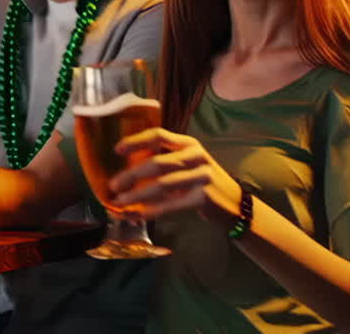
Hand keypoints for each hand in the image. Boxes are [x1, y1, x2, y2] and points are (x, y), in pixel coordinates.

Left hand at [109, 127, 241, 224]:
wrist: (236, 205)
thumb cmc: (202, 183)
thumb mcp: (189, 163)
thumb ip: (166, 160)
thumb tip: (127, 170)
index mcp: (189, 144)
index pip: (158, 135)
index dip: (136, 141)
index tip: (116, 149)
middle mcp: (197, 156)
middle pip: (157, 163)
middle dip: (131, 175)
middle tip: (113, 185)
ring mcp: (203, 176)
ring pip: (162, 185)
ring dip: (137, 195)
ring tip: (120, 202)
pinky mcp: (205, 197)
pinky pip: (172, 204)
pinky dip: (153, 210)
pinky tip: (139, 214)